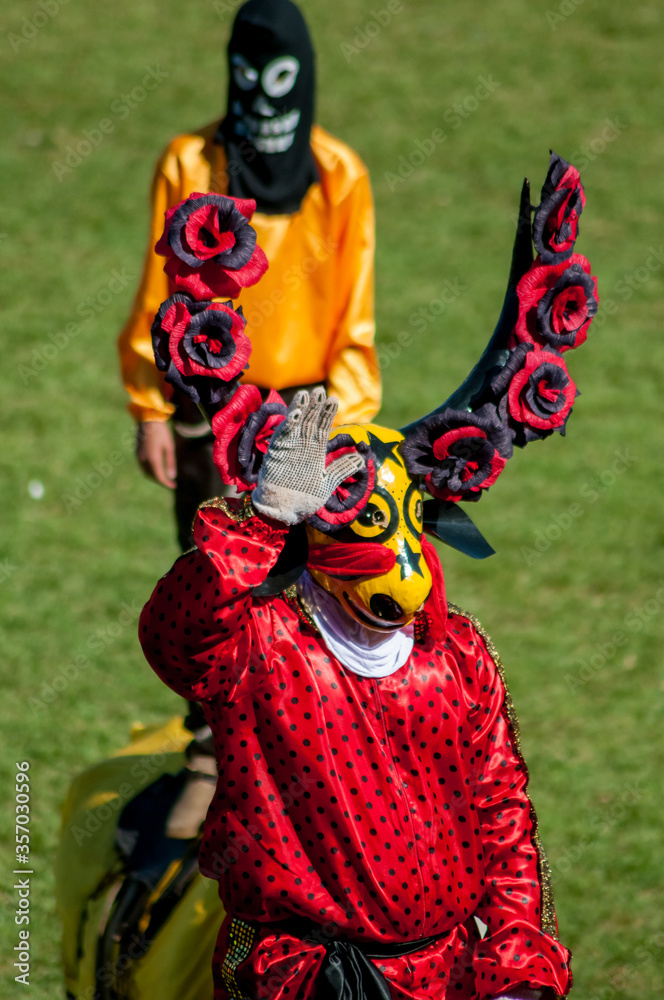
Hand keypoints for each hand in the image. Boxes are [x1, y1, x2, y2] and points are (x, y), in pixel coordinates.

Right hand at [136, 421, 176, 489]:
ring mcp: (139, 456)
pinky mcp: (137, 452)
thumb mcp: (169, 447)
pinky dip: (149, 470)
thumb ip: (170, 462)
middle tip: (170, 483)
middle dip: (160, 481)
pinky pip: (143, 466)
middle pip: (151, 476)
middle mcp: (144, 459)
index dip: (167, 483)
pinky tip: (156, 468)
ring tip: (164, 477)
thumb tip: (172, 476)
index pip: (159, 477)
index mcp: (153, 458)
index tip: (174, 486)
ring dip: (154, 477)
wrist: (148, 419)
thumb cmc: (161, 432)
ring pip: (146, 472)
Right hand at [252, 388, 362, 523]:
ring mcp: (290, 448)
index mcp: (315, 451)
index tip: (333, 399)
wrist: (284, 511)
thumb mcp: (328, 483)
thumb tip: (361, 459)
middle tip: (320, 390)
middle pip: (310, 421)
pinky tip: (296, 414)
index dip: (327, 413)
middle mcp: (303, 446)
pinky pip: (284, 436)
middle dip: (315, 406)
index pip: (323, 428)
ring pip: (297, 424)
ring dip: (302, 409)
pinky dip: (289, 424)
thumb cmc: (305, 498)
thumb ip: (342, 469)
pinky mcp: (278, 453)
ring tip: (306, 394)